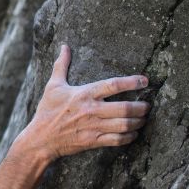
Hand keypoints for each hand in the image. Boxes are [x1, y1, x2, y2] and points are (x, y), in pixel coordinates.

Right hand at [24, 45, 149, 158]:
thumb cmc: (47, 111)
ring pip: (124, 125)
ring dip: (138, 122)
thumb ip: (61, 65)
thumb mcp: (53, 86)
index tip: (145, 80)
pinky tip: (133, 133)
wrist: (40, 139)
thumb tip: (64, 46)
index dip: (132, 82)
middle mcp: (91, 110)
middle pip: (125, 108)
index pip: (113, 85)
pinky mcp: (93, 141)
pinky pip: (117, 140)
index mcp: (84, 94)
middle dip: (141, 107)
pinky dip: (129, 137)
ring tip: (143, 119)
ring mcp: (93, 127)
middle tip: (148, 105)